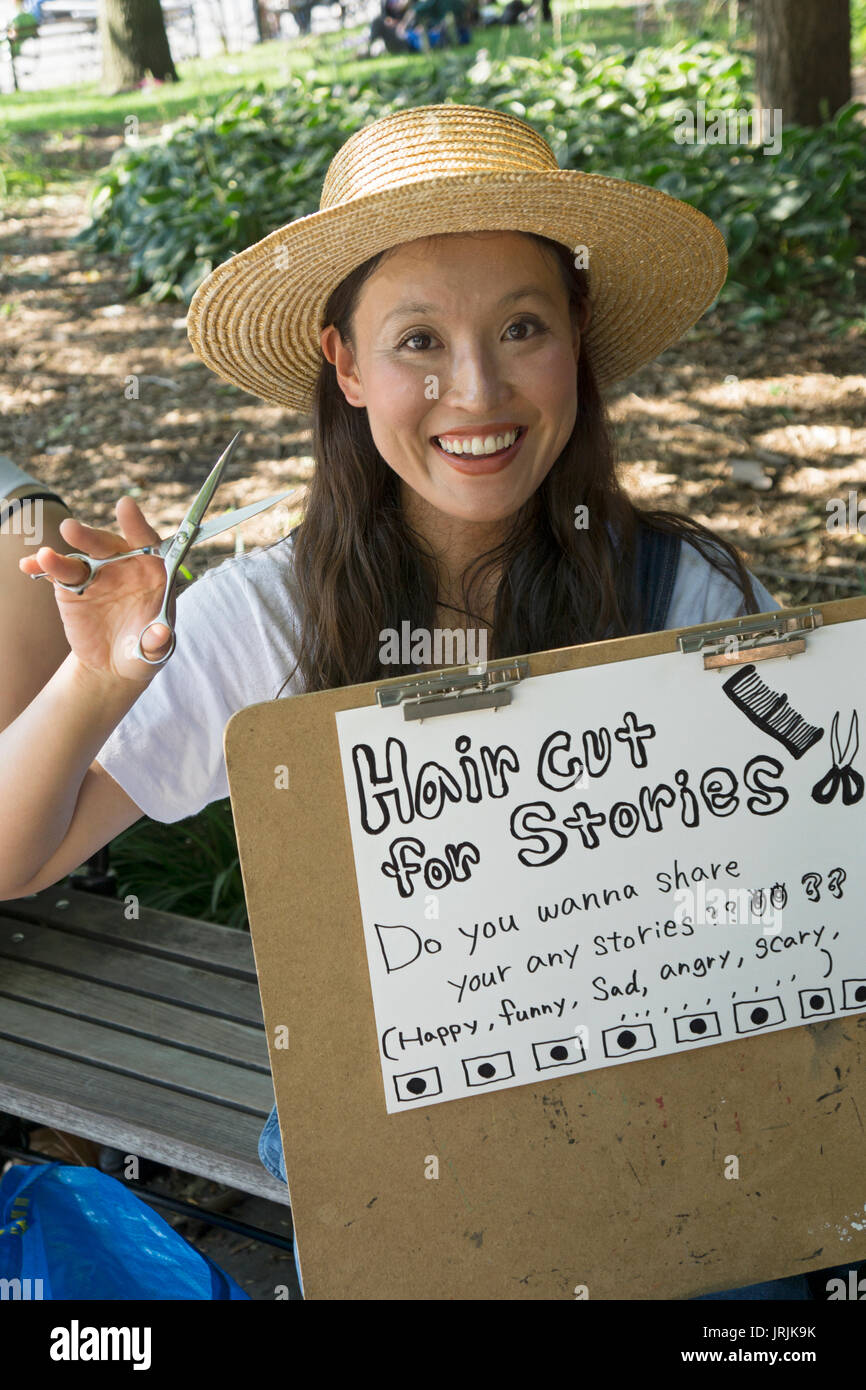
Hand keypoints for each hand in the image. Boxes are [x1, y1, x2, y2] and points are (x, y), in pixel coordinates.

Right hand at [18, 497, 174, 684]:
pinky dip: (42, 568)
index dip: (136, 524)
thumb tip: (159, 633)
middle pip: (108, 545)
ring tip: (45, 556)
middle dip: (90, 537)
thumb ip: (158, 641)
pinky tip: (29, 565)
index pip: (147, 542)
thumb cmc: (143, 649)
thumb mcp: (155, 650)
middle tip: (70, 530)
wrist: (114, 662)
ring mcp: (96, 574)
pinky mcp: (72, 586)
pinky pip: (56, 574)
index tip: (124, 507)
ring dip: (60, 555)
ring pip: (79, 558)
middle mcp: (123, 566)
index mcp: (152, 572)